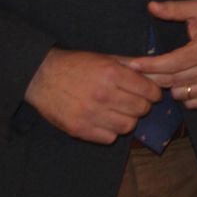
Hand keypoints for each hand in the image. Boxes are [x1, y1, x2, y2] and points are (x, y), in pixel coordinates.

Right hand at [23, 48, 160, 143]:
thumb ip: (130, 66)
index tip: (151, 94)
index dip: (153, 93)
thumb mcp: (104, 58)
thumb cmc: (76, 65)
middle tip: (135, 102)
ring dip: (128, 120)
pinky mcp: (79, 129)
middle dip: (142, 106)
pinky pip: (109, 138)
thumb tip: (155, 73)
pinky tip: (105, 120)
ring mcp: (90, 114)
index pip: (148, 91)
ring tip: (120, 112)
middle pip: (141, 110)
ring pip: (128, 126)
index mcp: (111, 73)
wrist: (41, 76)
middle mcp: (103, 94)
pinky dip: (111, 131)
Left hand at [129, 0, 196, 107]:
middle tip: (138, 72)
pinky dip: (182, 94)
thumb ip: (175, 9)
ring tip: (164, 73)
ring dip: (168, 85)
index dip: (148, 65)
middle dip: (151, 76)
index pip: (169, 63)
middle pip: (170, 80)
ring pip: (178, 93)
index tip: (132, 65)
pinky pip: (191, 103)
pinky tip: (181, 81)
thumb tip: (151, 6)